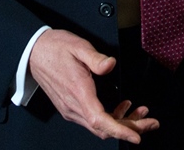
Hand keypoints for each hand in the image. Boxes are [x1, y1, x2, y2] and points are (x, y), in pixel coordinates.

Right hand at [28, 29, 158, 143]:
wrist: (33, 52)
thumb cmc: (55, 48)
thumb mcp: (78, 46)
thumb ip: (95, 57)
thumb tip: (111, 64)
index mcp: (78, 92)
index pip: (100, 121)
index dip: (120, 131)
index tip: (137, 136)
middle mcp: (73, 106)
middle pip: (104, 128)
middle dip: (130, 128)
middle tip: (150, 122)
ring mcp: (70, 109)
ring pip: (99, 126)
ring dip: (121, 123)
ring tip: (140, 113)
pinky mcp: (70, 107)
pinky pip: (92, 120)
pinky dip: (110, 118)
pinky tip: (121, 106)